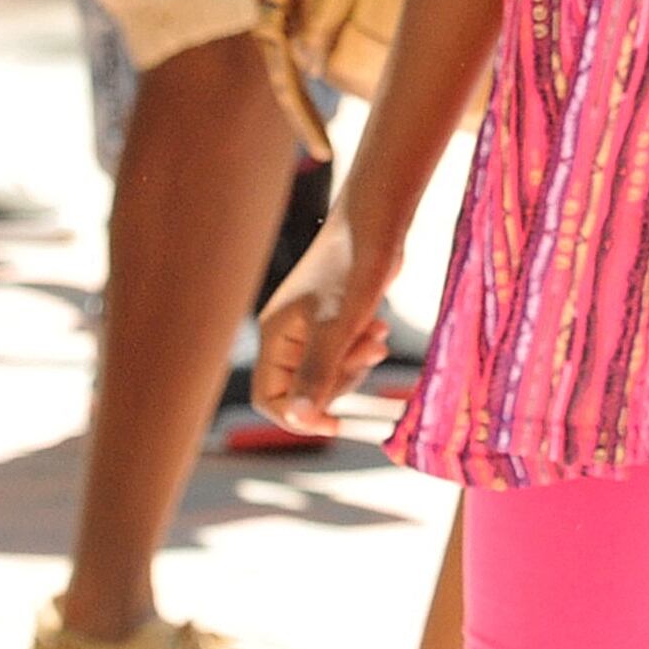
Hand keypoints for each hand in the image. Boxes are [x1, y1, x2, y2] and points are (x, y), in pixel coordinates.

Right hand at [251, 214, 391, 436]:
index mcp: (275, 337)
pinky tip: (378, 328)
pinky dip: (362, 349)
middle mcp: (287, 336)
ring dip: (356, 364)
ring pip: (330, 375)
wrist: (376, 224)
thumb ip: (317, 374)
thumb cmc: (351, 269)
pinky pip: (345, 356)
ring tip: (376, 336)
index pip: (270, 399)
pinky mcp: (333, 322)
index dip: (298, 418)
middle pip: (306, 391)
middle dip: (340, 381)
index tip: (333, 423)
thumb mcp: (336, 327)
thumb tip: (300, 420)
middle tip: (367, 355)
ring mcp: (310, 329)